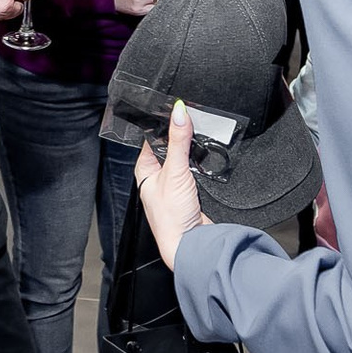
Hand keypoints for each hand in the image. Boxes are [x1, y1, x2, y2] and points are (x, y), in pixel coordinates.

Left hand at [136, 99, 212, 269]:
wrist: (190, 244)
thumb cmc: (170, 217)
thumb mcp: (175, 172)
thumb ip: (178, 141)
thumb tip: (178, 113)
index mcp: (144, 168)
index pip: (152, 136)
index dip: (163, 122)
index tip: (177, 107)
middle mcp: (157, 175)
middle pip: (170, 145)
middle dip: (181, 135)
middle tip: (193, 120)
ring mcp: (173, 183)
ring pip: (184, 156)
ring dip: (193, 149)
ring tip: (201, 138)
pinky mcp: (189, 190)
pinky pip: (195, 169)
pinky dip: (201, 162)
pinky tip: (207, 159)